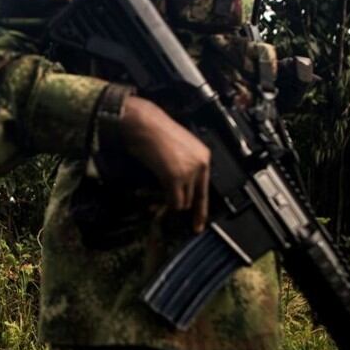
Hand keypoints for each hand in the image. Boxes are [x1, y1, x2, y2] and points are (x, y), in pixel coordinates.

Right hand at [118, 95, 210, 231]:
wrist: (144, 123)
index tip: (198, 225)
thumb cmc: (154, 131)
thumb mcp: (177, 148)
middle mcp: (200, 164)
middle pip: (195, 198)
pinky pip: (174, 201)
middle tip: (163, 211)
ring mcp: (189, 171)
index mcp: (203, 156)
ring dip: (169, 203)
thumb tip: (179, 188)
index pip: (206, 190)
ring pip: (184, 202)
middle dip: (179, 205)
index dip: (201, 211)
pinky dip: (164, 204)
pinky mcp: (175, 177)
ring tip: (155, 203)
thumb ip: (184, 165)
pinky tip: (154, 203)